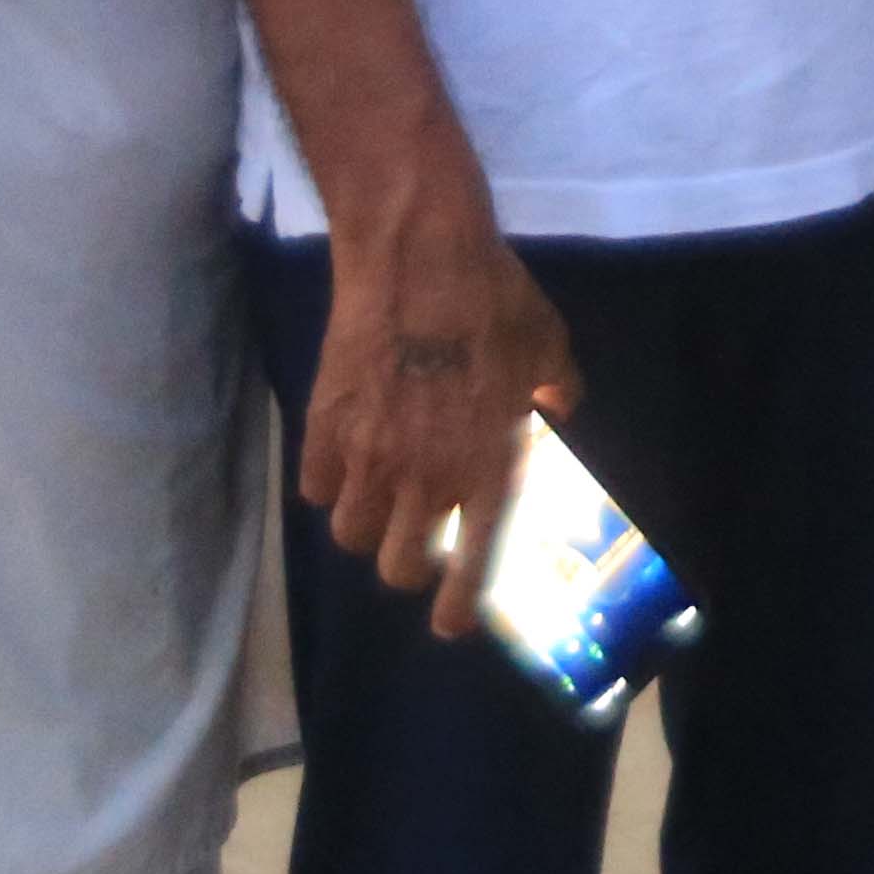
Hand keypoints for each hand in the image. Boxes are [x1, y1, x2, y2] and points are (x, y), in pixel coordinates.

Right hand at [303, 191, 577, 636]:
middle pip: (396, 567)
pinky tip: (344, 461)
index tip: (453, 622)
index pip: (471, 567)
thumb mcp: (548, 346)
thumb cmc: (494, 298)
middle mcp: (425, 476)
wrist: (418, 251)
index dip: (458, 608)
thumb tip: (559, 408)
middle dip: (407, 563)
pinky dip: (327, 483)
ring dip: (365, 525)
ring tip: (378, 500)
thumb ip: (555, 392)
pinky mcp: (322, 425)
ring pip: (349, 534)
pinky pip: (314, 487)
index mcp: (488, 467)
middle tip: (417, 540)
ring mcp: (367, 454)